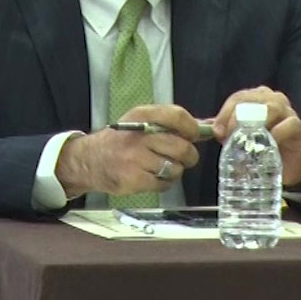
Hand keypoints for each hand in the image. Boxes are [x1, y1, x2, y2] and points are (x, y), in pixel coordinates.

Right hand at [56, 104, 201, 198]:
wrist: (88, 161)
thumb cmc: (122, 140)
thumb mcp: (143, 122)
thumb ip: (176, 123)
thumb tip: (212, 124)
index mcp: (142, 115)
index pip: (178, 116)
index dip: (193, 128)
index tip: (194, 136)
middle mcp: (138, 136)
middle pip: (182, 148)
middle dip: (188, 156)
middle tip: (182, 157)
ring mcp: (134, 159)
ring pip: (175, 168)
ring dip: (175, 171)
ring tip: (162, 167)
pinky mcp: (132, 179)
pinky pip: (164, 184)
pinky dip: (164, 183)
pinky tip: (152, 177)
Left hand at [211, 87, 300, 185]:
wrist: (288, 165)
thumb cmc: (261, 148)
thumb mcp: (240, 139)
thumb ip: (226, 131)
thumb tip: (207, 129)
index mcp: (256, 98)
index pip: (238, 98)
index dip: (225, 114)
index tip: (217, 132)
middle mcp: (272, 99)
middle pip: (252, 100)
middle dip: (236, 119)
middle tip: (229, 139)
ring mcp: (287, 110)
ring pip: (270, 108)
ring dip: (255, 126)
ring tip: (247, 143)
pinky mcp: (298, 126)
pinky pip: (288, 124)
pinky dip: (276, 134)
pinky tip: (268, 146)